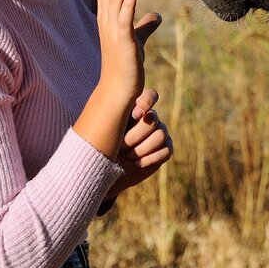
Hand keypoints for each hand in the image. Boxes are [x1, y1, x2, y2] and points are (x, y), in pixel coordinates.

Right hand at [96, 0, 162, 106]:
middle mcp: (107, 20)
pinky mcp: (122, 41)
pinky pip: (124, 19)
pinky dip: (128, 3)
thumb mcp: (137, 39)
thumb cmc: (126, 63)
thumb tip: (156, 16)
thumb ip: (144, 26)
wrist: (119, 88)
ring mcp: (113, 30)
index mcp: (109, 17)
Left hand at [104, 88, 173, 203]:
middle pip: (153, 119)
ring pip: (161, 134)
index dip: (147, 102)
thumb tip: (139, 113)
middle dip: (136, 135)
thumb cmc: (101, 147)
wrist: (103, 172)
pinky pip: (166, 150)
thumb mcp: (107, 128)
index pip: (151, 96)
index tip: (135, 115)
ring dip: (142, 149)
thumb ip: (120, 114)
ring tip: (128, 156)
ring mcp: (159, 133)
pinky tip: (137, 163)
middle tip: (121, 145)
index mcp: (135, 109)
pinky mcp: (164, 149)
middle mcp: (150, 119)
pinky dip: (150, 158)